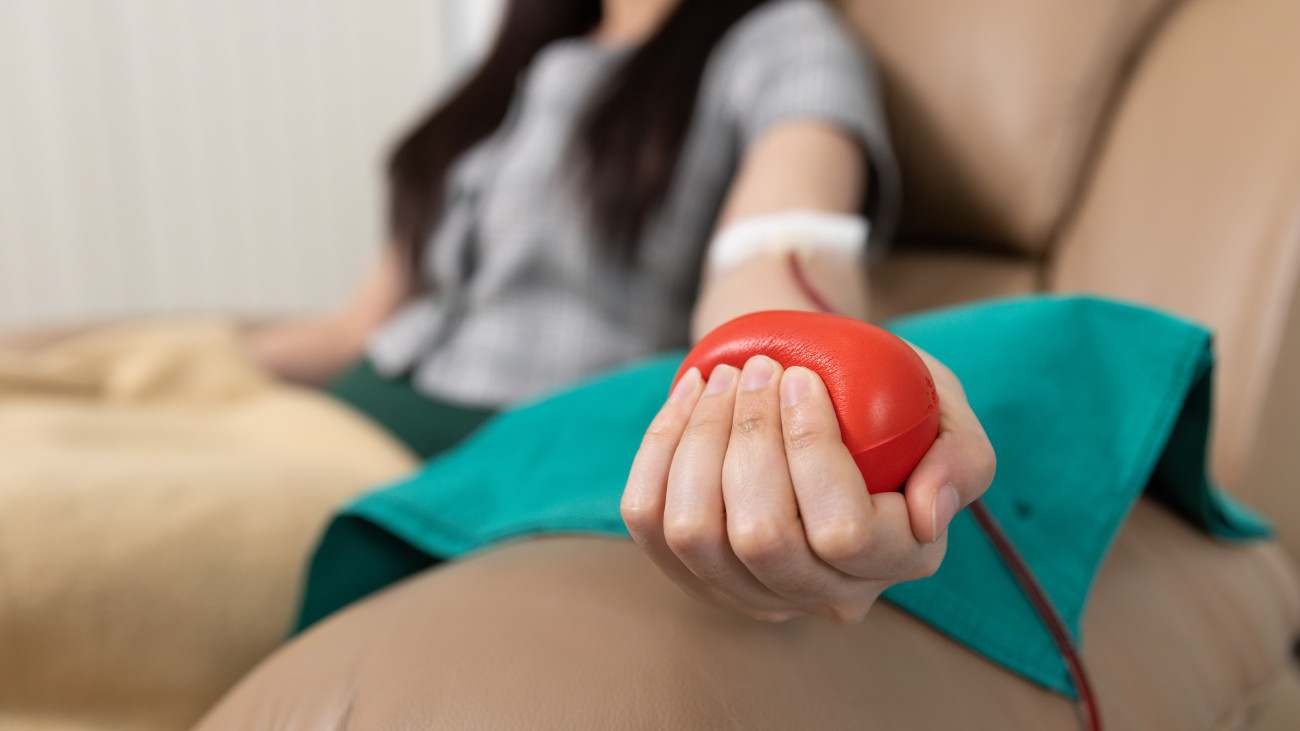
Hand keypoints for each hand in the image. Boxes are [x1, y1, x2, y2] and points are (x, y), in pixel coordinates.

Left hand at [621, 351, 994, 623]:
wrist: (820, 392)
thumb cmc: (888, 395)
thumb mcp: (946, 409)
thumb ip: (962, 457)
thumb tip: (928, 514)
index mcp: (897, 560)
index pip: (844, 533)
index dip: (812, 449)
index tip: (800, 378)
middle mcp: (822, 593)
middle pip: (762, 539)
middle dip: (749, 437)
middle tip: (760, 369)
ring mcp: (749, 592)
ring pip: (696, 534)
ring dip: (702, 439)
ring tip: (727, 378)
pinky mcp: (690, 571)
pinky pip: (648, 521)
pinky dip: (660, 448)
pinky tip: (691, 397)